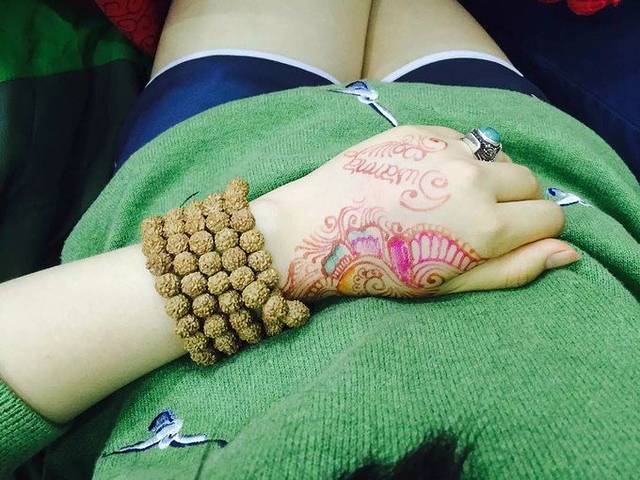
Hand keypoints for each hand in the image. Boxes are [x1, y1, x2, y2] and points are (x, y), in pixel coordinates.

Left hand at [255, 125, 578, 298]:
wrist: (312, 230)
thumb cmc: (377, 269)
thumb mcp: (448, 285)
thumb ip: (513, 269)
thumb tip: (568, 253)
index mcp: (486, 225)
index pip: (550, 216)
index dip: (533, 232)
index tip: (507, 240)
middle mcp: (473, 178)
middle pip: (529, 181)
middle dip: (514, 202)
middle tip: (473, 222)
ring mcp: (445, 149)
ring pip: (497, 156)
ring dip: (485, 176)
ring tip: (444, 200)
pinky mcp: (418, 131)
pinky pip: (460, 140)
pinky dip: (454, 158)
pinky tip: (421, 181)